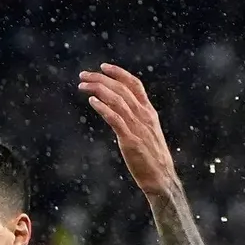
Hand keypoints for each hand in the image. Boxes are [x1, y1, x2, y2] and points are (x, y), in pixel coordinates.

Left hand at [78, 63, 178, 197]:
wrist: (161, 177)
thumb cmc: (151, 156)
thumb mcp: (146, 132)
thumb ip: (135, 119)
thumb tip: (120, 111)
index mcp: (149, 112)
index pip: (135, 85)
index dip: (119, 73)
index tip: (103, 66)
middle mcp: (144, 116)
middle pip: (122, 89)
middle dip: (101, 79)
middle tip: (83, 75)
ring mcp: (138, 127)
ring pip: (118, 101)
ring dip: (98, 90)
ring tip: (83, 86)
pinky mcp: (131, 140)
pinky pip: (116, 119)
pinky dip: (104, 108)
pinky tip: (92, 102)